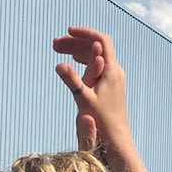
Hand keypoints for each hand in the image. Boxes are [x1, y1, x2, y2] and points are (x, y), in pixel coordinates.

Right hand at [54, 27, 131, 158]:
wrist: (117, 140)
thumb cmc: (102, 123)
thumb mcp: (84, 100)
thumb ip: (72, 81)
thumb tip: (59, 65)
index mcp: (111, 71)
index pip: (101, 41)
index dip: (85, 33)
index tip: (68, 31)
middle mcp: (115, 72)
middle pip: (96, 47)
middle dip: (75, 42)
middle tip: (54, 45)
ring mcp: (113, 79)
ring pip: (96, 57)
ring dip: (78, 51)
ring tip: (58, 50)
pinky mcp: (110, 87)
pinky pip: (97, 66)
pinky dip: (83, 61)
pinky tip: (72, 63)